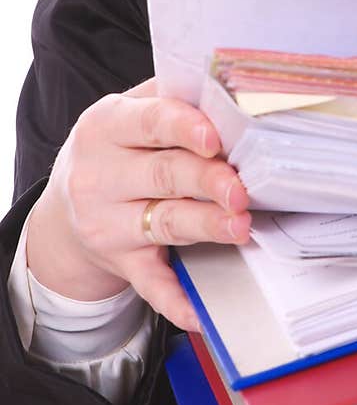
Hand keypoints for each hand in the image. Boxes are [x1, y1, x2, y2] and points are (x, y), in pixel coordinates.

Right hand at [26, 77, 249, 332]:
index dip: (184, 128)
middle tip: (242, 188)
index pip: (150, 122)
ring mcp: (108, 224)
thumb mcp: (127, 114)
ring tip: (241, 226)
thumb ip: (171, 99)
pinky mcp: (121, 262)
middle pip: (164, 175)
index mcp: (105, 127)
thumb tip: (230, 93)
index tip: (215, 137)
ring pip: (166, 223)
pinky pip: (151, 283)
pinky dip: (176, 299)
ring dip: (207, 225)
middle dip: (207, 181)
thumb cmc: (116, 149)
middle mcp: (100, 176)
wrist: (66, 208)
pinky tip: (201, 311)